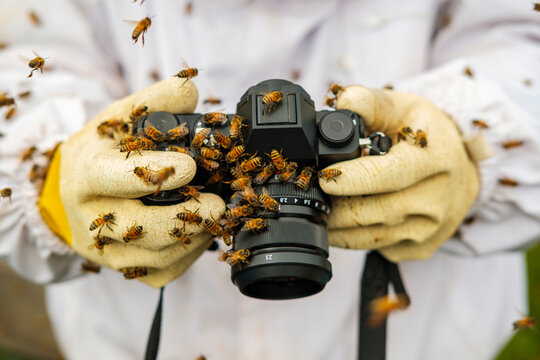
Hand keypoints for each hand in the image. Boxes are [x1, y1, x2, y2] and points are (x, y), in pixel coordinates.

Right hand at [53, 78, 224, 286]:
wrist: (72, 193)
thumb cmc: (101, 152)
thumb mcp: (118, 118)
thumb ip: (153, 101)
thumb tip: (190, 88)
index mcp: (86, 175)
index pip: (116, 178)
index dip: (156, 172)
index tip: (191, 166)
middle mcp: (92, 219)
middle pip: (140, 229)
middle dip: (185, 218)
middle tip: (219, 204)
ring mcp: (107, 251)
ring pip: (156, 256)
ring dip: (194, 238)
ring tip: (218, 216)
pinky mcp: (125, 269)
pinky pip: (162, 271)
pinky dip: (189, 257)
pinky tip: (202, 235)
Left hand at [319, 86, 478, 260]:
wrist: (460, 167)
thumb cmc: (426, 134)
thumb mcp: (402, 107)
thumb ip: (370, 102)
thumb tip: (343, 102)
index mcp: (434, 159)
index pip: (388, 175)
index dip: (352, 179)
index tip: (324, 178)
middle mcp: (437, 199)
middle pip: (374, 211)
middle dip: (335, 207)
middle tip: (313, 196)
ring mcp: (431, 228)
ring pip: (372, 237)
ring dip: (339, 228)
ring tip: (320, 211)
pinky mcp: (423, 247)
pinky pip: (379, 249)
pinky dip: (355, 239)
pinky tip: (346, 222)